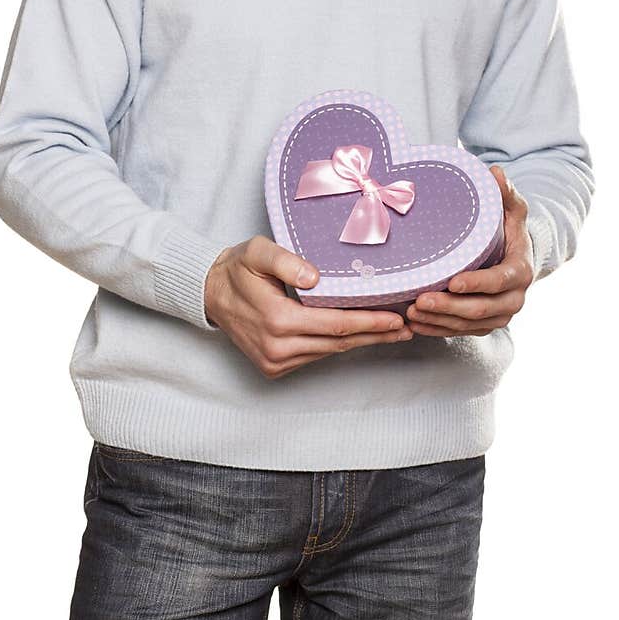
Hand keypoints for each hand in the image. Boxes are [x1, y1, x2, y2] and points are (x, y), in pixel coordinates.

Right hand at [204, 235, 412, 378]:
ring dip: (360, 341)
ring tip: (391, 332)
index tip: (396, 320)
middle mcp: (277, 347)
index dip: (368, 322)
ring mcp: (275, 361)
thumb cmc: (237, 269)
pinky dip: (338, 345)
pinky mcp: (273, 367)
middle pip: (338, 342)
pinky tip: (358, 335)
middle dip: (375, 335)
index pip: (334, 324)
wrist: (210, 293)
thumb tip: (316, 278)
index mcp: (277, 320)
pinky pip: (315, 355)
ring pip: (329, 351)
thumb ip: (286, 261)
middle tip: (407, 328)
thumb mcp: (257, 252)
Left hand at [406, 166, 534, 336]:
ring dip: (438, 321)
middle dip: (449, 307)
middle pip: (480, 310)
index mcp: (520, 272)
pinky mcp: (484, 326)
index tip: (452, 281)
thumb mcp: (512, 210)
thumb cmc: (508, 231)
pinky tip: (416, 325)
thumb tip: (495, 172)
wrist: (516, 258)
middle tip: (419, 300)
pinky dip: (437, 330)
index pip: (499, 281)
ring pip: (467, 325)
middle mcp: (513, 300)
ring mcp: (498, 316)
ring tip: (411, 312)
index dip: (476, 283)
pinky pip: (459, 332)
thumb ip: (505, 193)